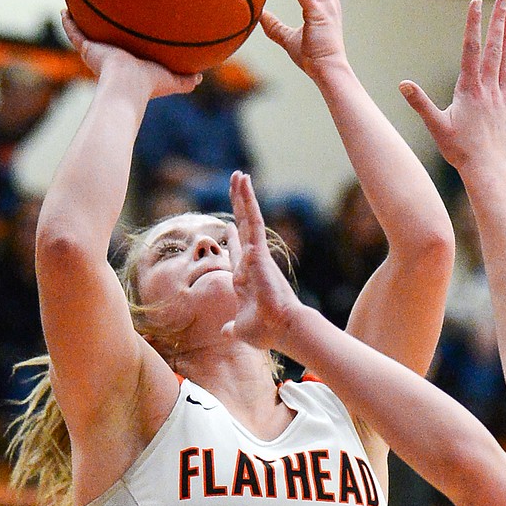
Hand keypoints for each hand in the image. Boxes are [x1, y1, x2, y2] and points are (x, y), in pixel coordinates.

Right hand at [60, 10, 199, 100]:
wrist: (128, 85)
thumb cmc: (149, 84)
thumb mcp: (171, 80)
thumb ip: (185, 80)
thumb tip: (200, 78)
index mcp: (127, 64)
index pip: (124, 50)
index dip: (124, 42)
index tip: (124, 30)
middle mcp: (110, 58)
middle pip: (105, 41)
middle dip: (102, 30)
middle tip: (102, 16)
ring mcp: (97, 52)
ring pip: (87, 35)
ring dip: (81, 23)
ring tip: (76, 8)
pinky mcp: (88, 49)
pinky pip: (75, 33)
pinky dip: (68, 23)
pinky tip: (64, 11)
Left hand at [223, 171, 300, 352]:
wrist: (281, 328)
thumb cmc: (266, 331)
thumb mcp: (240, 329)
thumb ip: (232, 327)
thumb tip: (225, 332)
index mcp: (246, 279)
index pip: (238, 252)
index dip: (232, 239)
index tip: (229, 227)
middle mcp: (251, 262)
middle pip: (243, 228)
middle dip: (238, 207)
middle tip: (235, 187)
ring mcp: (256, 254)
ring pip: (249, 218)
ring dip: (243, 195)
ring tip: (239, 174)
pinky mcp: (259, 249)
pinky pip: (253, 219)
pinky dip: (248, 200)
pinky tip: (244, 182)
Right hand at [400, 0, 505, 177]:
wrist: (485, 169)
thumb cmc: (458, 150)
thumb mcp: (435, 126)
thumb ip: (420, 103)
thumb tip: (403, 84)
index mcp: (469, 89)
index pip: (472, 49)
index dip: (473, 24)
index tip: (476, 2)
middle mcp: (488, 89)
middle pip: (494, 49)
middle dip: (498, 22)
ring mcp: (501, 97)